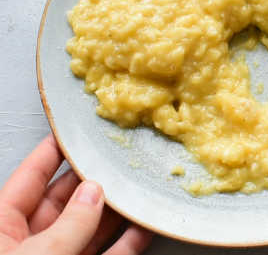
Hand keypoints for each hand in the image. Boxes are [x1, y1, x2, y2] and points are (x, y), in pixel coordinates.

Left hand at [1, 135, 151, 254]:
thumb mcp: (40, 253)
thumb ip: (70, 223)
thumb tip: (94, 192)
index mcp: (2, 229)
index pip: (28, 179)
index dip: (50, 153)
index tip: (72, 133)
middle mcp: (28, 243)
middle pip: (64, 202)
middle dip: (93, 182)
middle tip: (116, 162)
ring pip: (90, 228)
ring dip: (116, 211)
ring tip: (137, 190)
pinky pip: (109, 254)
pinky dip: (129, 241)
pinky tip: (144, 226)